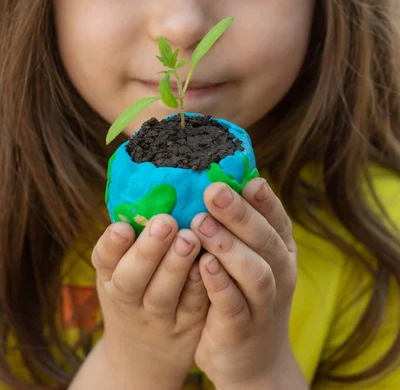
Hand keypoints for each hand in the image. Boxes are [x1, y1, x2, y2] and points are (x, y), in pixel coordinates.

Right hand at [92, 216, 208, 387]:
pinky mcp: (188, 328)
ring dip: (176, 266)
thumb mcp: (120, 269)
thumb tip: (148, 181)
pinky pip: (194, 308)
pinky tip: (210, 262)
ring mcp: (159, 318)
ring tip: (190, 238)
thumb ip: (132, 237)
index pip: (104, 260)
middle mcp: (129, 300)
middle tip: (165, 222)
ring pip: (164, 296)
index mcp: (110, 278)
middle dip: (148, 250)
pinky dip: (201, 286)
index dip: (111, 245)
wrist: (144, 356)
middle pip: (131, 280)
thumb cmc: (136, 292)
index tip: (123, 227)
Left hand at [190, 178, 299, 388]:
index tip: (247, 178)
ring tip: (202, 224)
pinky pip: (233, 305)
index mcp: (281, 251)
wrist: (253, 362)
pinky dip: (220, 284)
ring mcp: (264, 305)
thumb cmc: (243, 295)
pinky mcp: (242, 330)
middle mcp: (280, 274)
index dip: (264, 199)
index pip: (277, 220)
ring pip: (255, 272)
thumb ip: (238, 228)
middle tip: (213, 191)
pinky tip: (203, 265)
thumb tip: (212, 180)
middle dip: (240, 214)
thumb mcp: (250, 259)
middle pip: (266, 240)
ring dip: (229, 247)